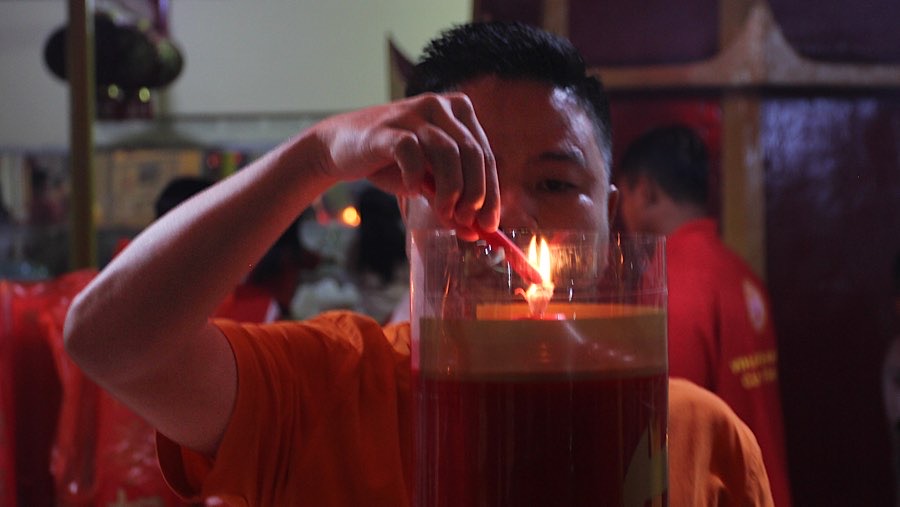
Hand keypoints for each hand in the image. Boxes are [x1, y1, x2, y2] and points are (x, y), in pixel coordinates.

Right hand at [310, 92, 499, 237]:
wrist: (340, 148)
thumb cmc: (390, 163)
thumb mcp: (427, 181)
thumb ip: (450, 198)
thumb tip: (474, 229)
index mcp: (458, 113)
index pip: (485, 155)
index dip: (491, 193)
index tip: (489, 224)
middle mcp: (439, 106)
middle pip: (472, 153)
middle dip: (475, 193)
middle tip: (467, 222)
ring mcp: (413, 113)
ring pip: (448, 152)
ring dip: (451, 189)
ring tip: (443, 213)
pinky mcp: (388, 128)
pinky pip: (412, 152)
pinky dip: (416, 176)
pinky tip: (412, 191)